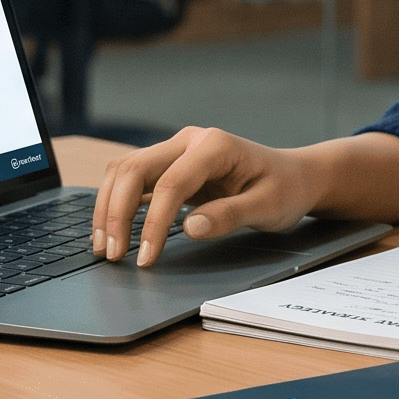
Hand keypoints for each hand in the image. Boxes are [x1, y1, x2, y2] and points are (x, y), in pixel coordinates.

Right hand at [90, 127, 327, 266]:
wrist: (293, 177)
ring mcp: (176, 150)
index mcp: (214, 145)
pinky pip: (132, 179)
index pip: (170, 184)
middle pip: (134, 169)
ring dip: (108, 207)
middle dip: (116, 213)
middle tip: (112, 255)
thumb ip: (230, 215)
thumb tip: (189, 228)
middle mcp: (189, 140)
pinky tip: (111, 231)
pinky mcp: (170, 165)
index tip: (146, 258)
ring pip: (124, 170)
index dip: (153, 223)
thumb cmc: (284, 190)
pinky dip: (116, 204)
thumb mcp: (268, 207)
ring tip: (104, 247)